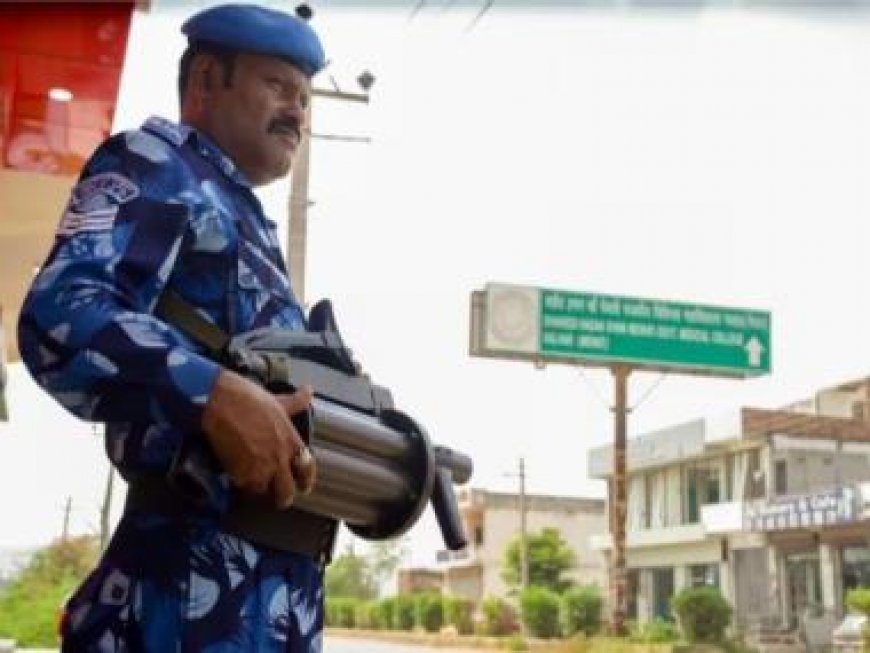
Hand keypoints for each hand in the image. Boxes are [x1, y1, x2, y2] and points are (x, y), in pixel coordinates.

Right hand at [201, 369, 314, 507]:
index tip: (303, 485)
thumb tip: (308, 391)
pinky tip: (238, 474)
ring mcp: (259, 467)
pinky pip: (244, 487)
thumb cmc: (248, 398)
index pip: (307, 469)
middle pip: (287, 491)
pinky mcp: (239, 473)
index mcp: (290, 441)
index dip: (306, 480)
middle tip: (278, 497)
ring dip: (259, 488)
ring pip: (264, 492)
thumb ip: (296, 401)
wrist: (220, 402)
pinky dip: (241, 483)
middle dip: (283, 496)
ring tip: (254, 481)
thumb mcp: (278, 401)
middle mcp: (278, 458)